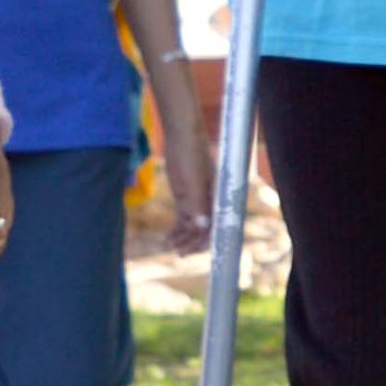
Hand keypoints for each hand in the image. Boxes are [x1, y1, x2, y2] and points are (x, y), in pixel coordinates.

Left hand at [152, 80, 216, 251]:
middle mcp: (211, 201)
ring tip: (168, 246)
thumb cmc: (190, 154)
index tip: (193, 251)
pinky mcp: (186, 196)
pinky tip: (167, 239)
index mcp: (218, 198)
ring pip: (193, 226)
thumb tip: (203, 228)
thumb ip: (198, 204)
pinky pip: (184, 219)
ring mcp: (198, 199)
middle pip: (205, 230)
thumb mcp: (192, 181)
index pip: (216, 226)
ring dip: (182, 238)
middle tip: (178, 252)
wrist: (181, 133)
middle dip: (192, 243)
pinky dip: (177, 230)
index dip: (206, 242)